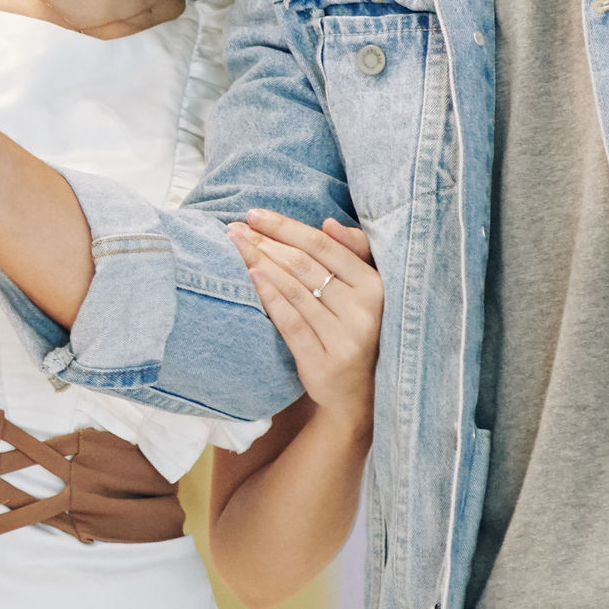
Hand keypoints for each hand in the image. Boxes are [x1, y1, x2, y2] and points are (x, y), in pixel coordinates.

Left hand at [234, 213, 379, 425]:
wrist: (357, 393)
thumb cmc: (354, 328)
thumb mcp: (364, 290)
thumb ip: (351, 253)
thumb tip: (327, 223)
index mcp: (374, 285)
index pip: (323, 246)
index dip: (286, 227)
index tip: (254, 214)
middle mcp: (363, 310)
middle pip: (303, 266)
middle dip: (264, 242)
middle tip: (233, 229)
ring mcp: (344, 338)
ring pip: (293, 290)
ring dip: (259, 263)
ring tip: (234, 247)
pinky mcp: (323, 362)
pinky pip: (289, 323)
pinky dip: (268, 297)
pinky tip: (249, 277)